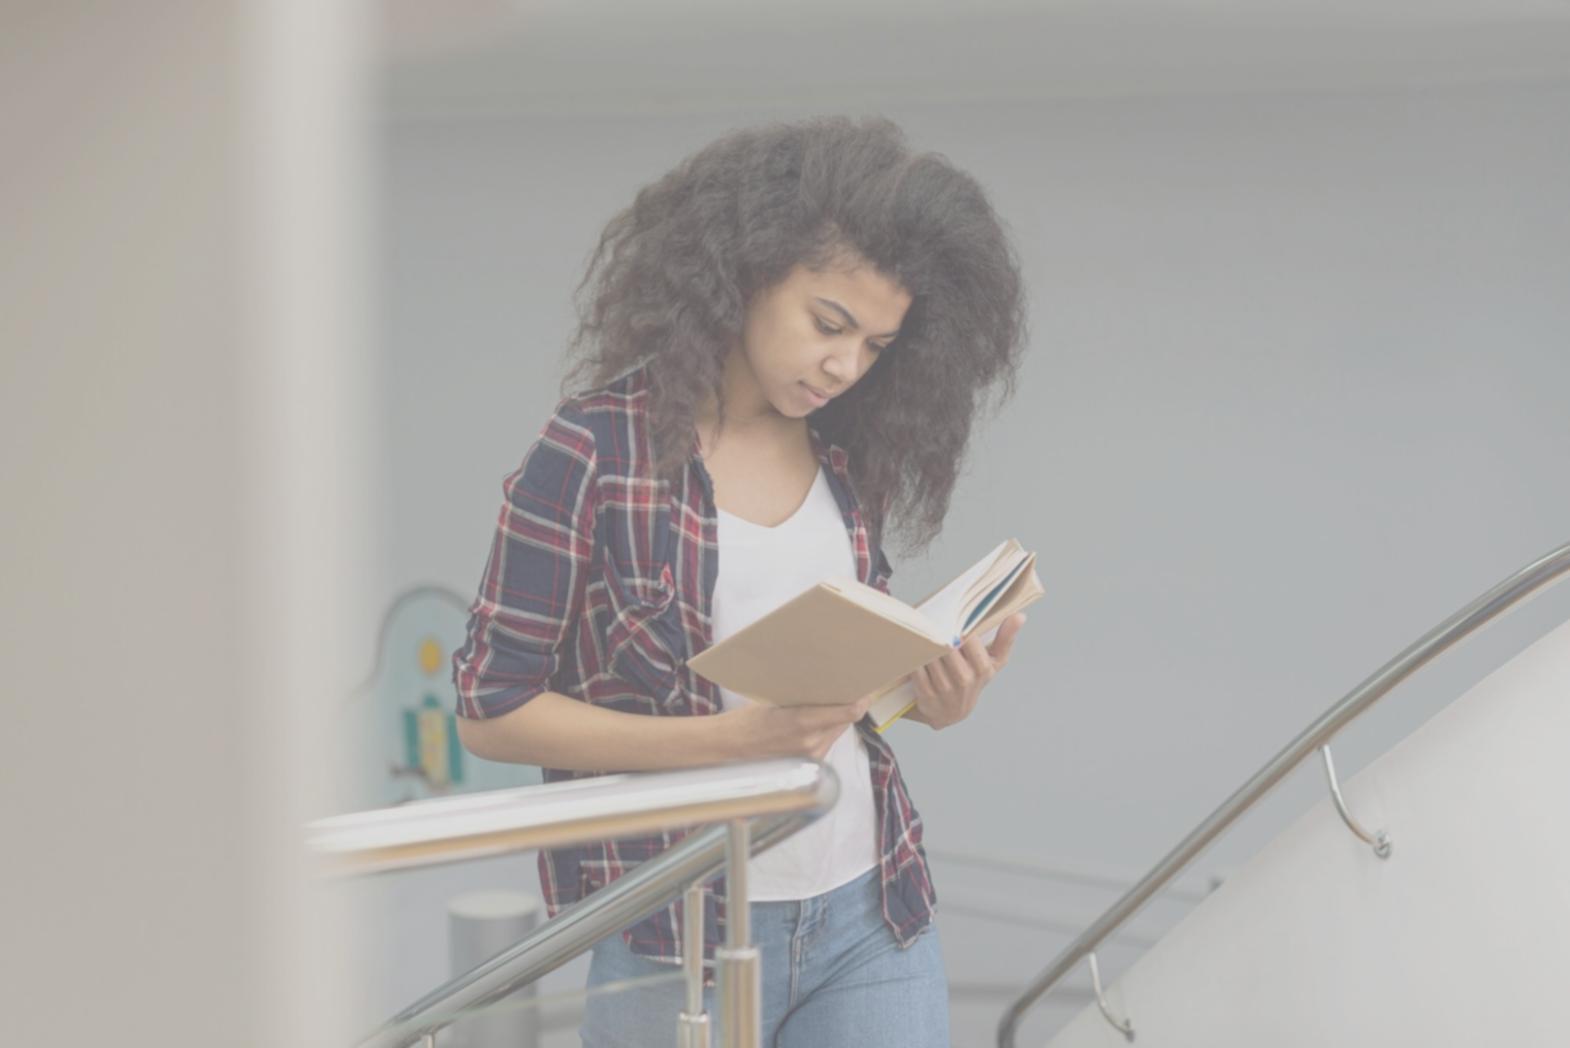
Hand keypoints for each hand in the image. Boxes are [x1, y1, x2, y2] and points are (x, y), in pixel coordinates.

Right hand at [720, 693, 875, 760]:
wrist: (729, 747)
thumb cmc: (747, 721)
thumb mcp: (777, 701)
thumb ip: (805, 699)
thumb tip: (828, 687)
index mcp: (803, 723)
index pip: (848, 713)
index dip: (860, 700)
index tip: (866, 688)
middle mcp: (812, 743)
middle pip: (845, 721)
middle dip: (849, 706)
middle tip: (852, 690)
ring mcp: (812, 757)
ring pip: (837, 733)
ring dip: (837, 720)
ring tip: (833, 704)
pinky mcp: (809, 767)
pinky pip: (826, 744)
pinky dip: (826, 732)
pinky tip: (817, 723)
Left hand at [909, 612, 1025, 729]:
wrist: (952, 712)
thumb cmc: (974, 678)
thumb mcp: (994, 662)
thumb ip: (1006, 638)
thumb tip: (1020, 616)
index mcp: (983, 668)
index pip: (970, 640)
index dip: (959, 628)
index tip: (953, 619)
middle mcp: (965, 680)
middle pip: (947, 647)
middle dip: (939, 635)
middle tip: (933, 623)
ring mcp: (945, 690)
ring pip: (931, 657)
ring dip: (925, 645)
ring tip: (924, 634)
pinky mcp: (927, 695)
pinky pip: (917, 669)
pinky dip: (915, 659)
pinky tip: (915, 652)